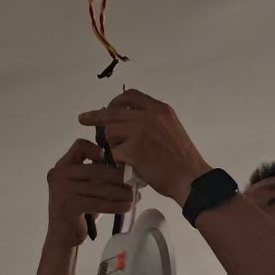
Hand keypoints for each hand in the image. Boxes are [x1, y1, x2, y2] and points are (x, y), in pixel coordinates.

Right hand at [46, 139, 132, 247]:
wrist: (62, 236)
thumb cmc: (77, 210)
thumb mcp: (83, 187)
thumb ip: (96, 175)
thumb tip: (128, 170)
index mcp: (62, 166)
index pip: (79, 146)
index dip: (96, 149)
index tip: (110, 159)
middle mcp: (59, 175)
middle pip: (96, 169)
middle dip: (119, 177)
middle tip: (134, 182)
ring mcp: (62, 190)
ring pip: (101, 187)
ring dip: (121, 192)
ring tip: (134, 196)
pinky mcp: (70, 205)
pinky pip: (100, 203)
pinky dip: (116, 205)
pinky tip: (126, 207)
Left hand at [78, 91, 210, 205]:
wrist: (190, 178)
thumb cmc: (182, 159)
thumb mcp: (171, 128)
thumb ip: (151, 121)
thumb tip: (126, 120)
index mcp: (160, 109)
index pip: (130, 96)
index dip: (115, 102)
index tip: (107, 107)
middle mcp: (149, 116)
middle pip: (113, 112)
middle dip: (95, 116)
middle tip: (83, 119)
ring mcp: (139, 132)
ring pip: (110, 133)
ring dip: (113, 145)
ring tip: (126, 156)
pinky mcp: (132, 150)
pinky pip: (114, 153)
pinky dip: (118, 161)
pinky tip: (129, 166)